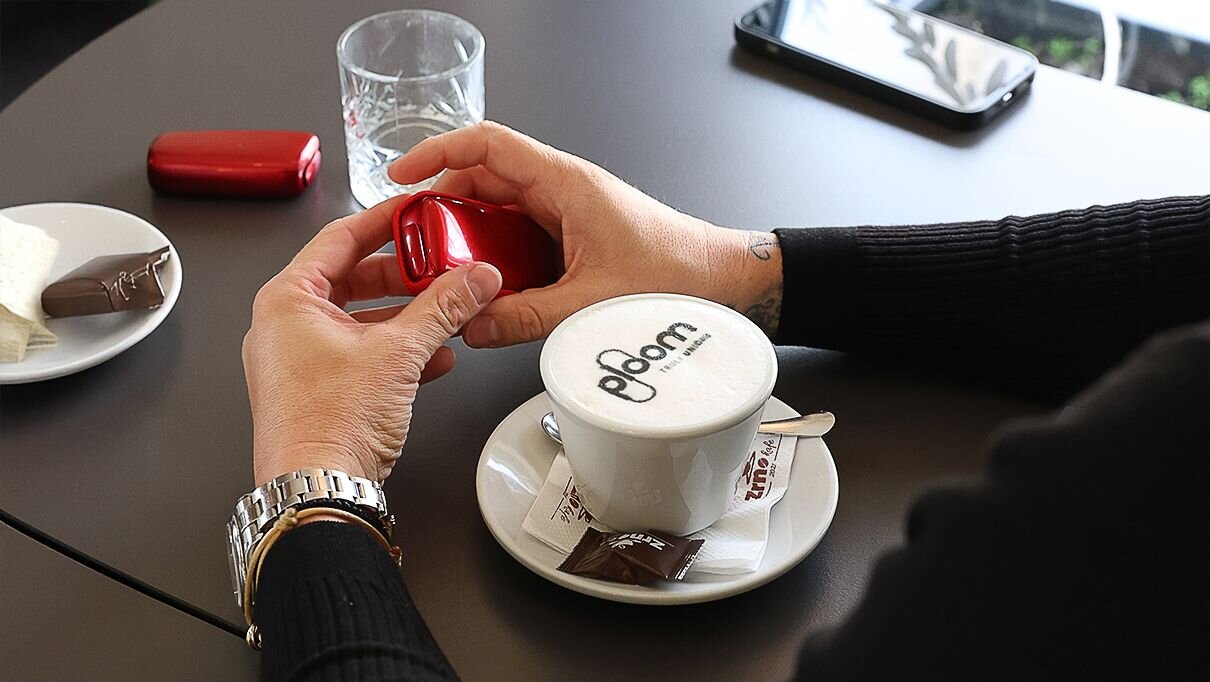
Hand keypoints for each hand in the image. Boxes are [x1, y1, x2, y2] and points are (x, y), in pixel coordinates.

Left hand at [243, 197, 501, 484]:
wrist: (317, 490)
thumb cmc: (328, 425)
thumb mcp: (398, 353)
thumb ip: (443, 308)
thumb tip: (474, 278)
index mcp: (287, 299)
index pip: (340, 237)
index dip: (385, 220)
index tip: (416, 211)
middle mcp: (285, 325)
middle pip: (353, 278)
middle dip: (405, 276)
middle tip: (440, 265)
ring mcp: (298, 360)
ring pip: (361, 320)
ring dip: (407, 318)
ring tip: (447, 313)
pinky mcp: (316, 390)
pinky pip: (360, 354)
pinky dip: (396, 351)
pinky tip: (435, 359)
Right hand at [389, 121, 783, 347]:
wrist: (720, 280)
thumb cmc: (676, 273)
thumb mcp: (591, 302)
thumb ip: (526, 317)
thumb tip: (473, 326)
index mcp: (563, 183)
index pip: (486, 145)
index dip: (436, 152)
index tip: (401, 175)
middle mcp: (559, 189)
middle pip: (479, 180)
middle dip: (440, 209)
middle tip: (414, 243)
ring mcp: (563, 212)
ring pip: (495, 211)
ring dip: (465, 237)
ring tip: (440, 271)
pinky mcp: (568, 236)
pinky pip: (515, 237)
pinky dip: (492, 257)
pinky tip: (483, 288)